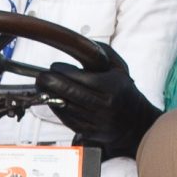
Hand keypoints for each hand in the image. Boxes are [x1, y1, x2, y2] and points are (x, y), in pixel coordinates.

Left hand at [41, 44, 160, 159]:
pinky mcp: (89, 132)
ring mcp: (95, 121)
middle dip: (49, 83)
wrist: (136, 123)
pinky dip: (56, 108)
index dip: (62, 71)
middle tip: (41, 76)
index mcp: (111, 87)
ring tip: (43, 86)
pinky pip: (66, 119)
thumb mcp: (119, 68)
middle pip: (68, 93)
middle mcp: (103, 105)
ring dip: (49, 96)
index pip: (80, 78)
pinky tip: (53, 99)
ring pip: (64, 107)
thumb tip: (80, 44)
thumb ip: (102, 53)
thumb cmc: (123, 92)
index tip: (55, 66)